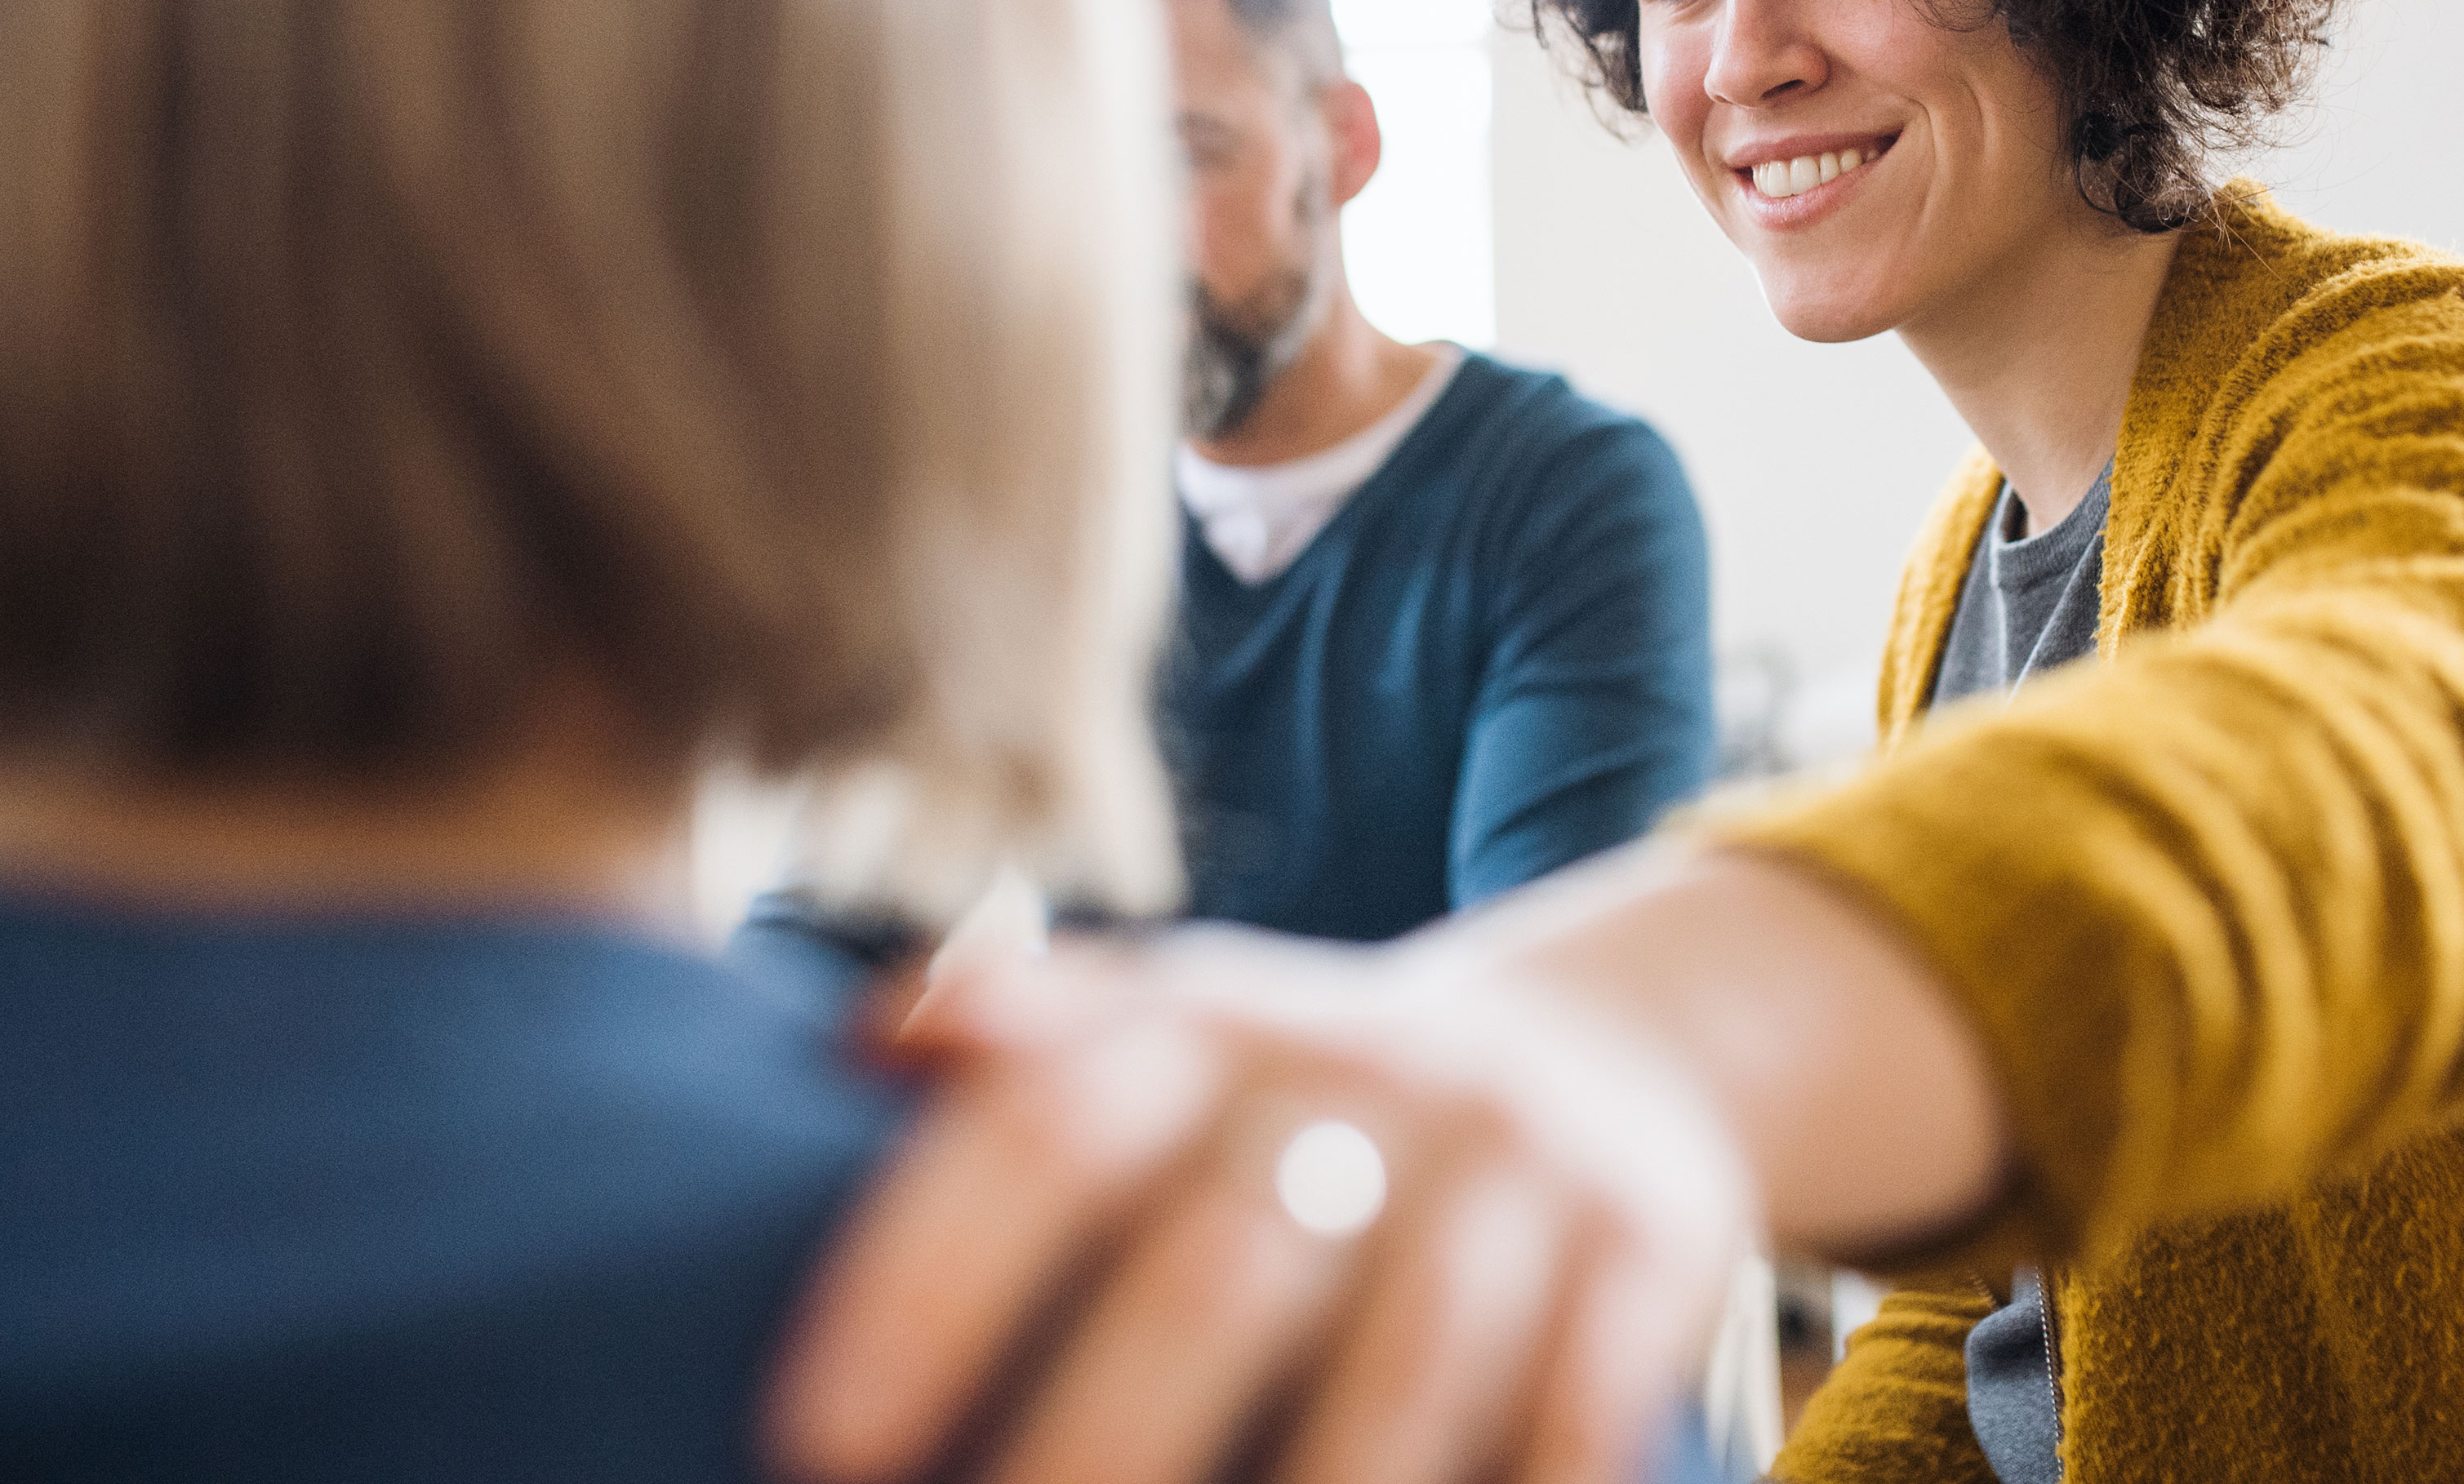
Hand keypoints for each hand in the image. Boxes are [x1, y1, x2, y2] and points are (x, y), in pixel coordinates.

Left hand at [763, 925, 1752, 1483]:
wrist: (1598, 1046)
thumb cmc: (1309, 1096)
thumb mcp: (1178, 1033)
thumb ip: (1028, 1042)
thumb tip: (856, 1047)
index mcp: (1209, 1022)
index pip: (1049, 1128)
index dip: (928, 1278)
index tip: (815, 1438)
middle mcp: (1361, 1070)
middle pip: (1216, 1266)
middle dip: (1094, 1446)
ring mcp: (1513, 1158)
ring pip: (1406, 1360)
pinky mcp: (1648, 1242)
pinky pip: (1582, 1407)